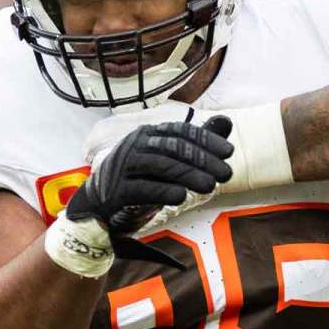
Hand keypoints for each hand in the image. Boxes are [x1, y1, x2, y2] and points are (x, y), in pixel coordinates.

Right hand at [67, 119, 234, 234]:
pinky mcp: (115, 190)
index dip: (206, 140)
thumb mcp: (169, 162)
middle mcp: (134, 145)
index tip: (229, 152)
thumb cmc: (140, 180)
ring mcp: (123, 167)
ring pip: (159, 165)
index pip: (180, 131)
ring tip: (211, 186)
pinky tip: (181, 197)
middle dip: (202, 160)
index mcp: (147, 134)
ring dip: (188, 175)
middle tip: (226, 172)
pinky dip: (162, 191)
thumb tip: (227, 122)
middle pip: (172, 147)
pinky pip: (141, 188)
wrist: (99, 206)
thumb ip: (198, 144)